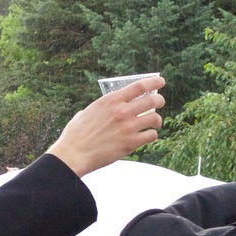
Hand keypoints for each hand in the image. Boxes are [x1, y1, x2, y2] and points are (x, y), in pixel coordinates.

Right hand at [46, 76, 164, 176]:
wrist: (74, 154)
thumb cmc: (76, 134)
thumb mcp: (86, 112)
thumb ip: (100, 108)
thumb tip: (104, 109)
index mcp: (110, 100)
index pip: (140, 86)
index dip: (154, 81)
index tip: (160, 81)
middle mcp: (122, 111)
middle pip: (152, 100)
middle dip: (159, 100)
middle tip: (159, 102)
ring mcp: (128, 127)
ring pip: (155, 118)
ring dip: (157, 120)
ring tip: (154, 123)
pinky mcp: (131, 143)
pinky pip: (151, 136)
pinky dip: (151, 135)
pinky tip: (147, 136)